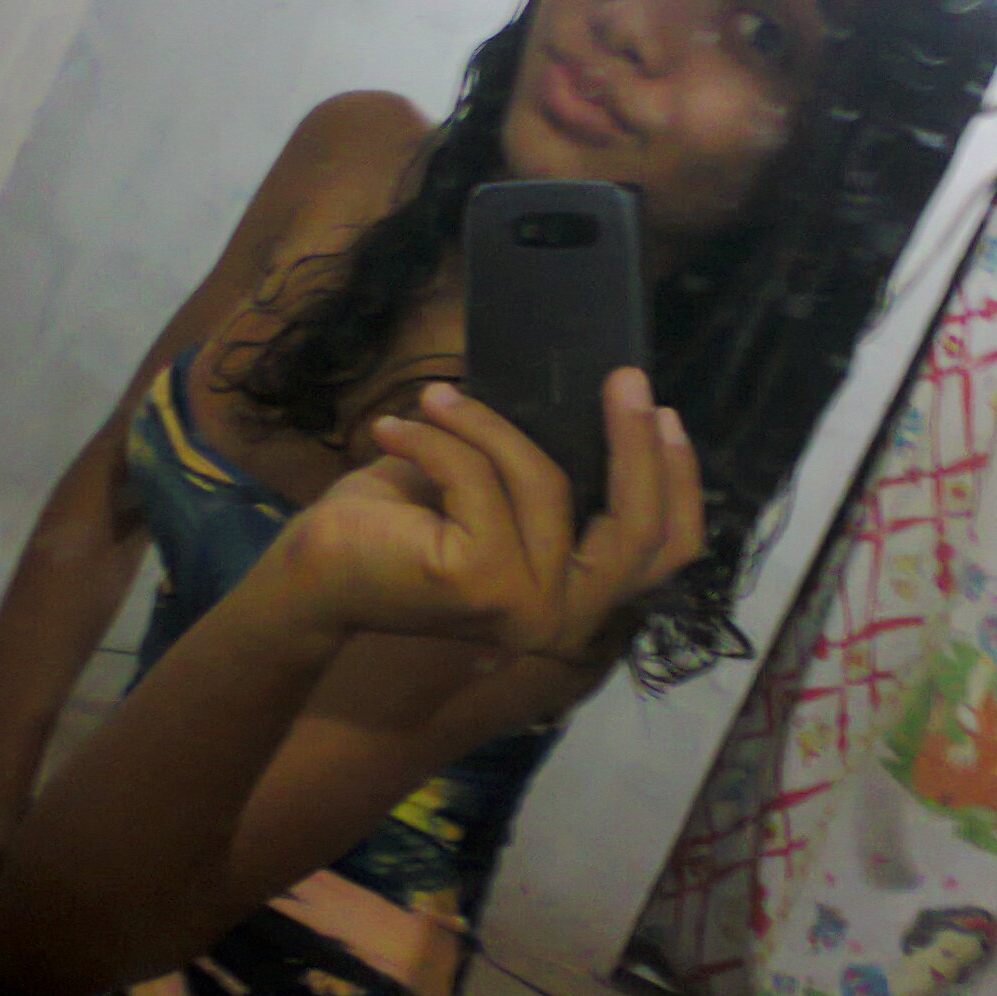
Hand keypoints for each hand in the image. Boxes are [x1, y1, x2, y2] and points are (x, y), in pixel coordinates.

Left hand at [277, 370, 702, 662]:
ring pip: (544, 480)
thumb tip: (597, 402)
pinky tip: (393, 430)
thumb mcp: (496, 493)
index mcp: (578, 598)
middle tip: (622, 377)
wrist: (317, 575)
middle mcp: (566, 618)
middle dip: (635, 440)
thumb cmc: (403, 527)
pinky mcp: (483, 581)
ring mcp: (529, 606)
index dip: (679, 480)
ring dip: (484, 424)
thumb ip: (551, 474)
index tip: (663, 411)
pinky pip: (478, 477)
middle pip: (638, 525)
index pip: (665, 551)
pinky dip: (438, 439)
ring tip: (435, 401)